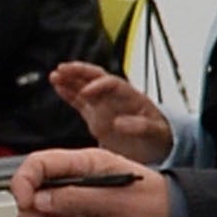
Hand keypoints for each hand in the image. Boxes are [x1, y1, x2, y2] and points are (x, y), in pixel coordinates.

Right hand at [11, 149, 172, 216]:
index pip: (41, 162)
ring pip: (42, 200)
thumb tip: (40, 200)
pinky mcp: (84, 206)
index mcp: (88, 161)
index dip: (25, 182)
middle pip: (37, 183)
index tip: (25, 205)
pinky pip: (55, 212)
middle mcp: (81, 173)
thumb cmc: (157, 205)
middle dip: (28, 209)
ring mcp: (81, 189)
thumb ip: (75, 199)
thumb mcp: (114, 203)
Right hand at [45, 60, 175, 158]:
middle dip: (80, 72)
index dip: (99, 85)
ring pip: (85, 86)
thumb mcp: (157, 133)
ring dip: (70, 79)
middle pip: (96, 77)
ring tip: (55, 74)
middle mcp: (116, 98)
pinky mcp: (96, 116)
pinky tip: (57, 85)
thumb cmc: (161, 136)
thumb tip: (120, 123)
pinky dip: (68, 93)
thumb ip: (141, 127)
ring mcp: (105, 105)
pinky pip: (80, 100)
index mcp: (132, 97)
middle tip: (63, 69)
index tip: (86, 92)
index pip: (114, 84)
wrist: (158, 147)